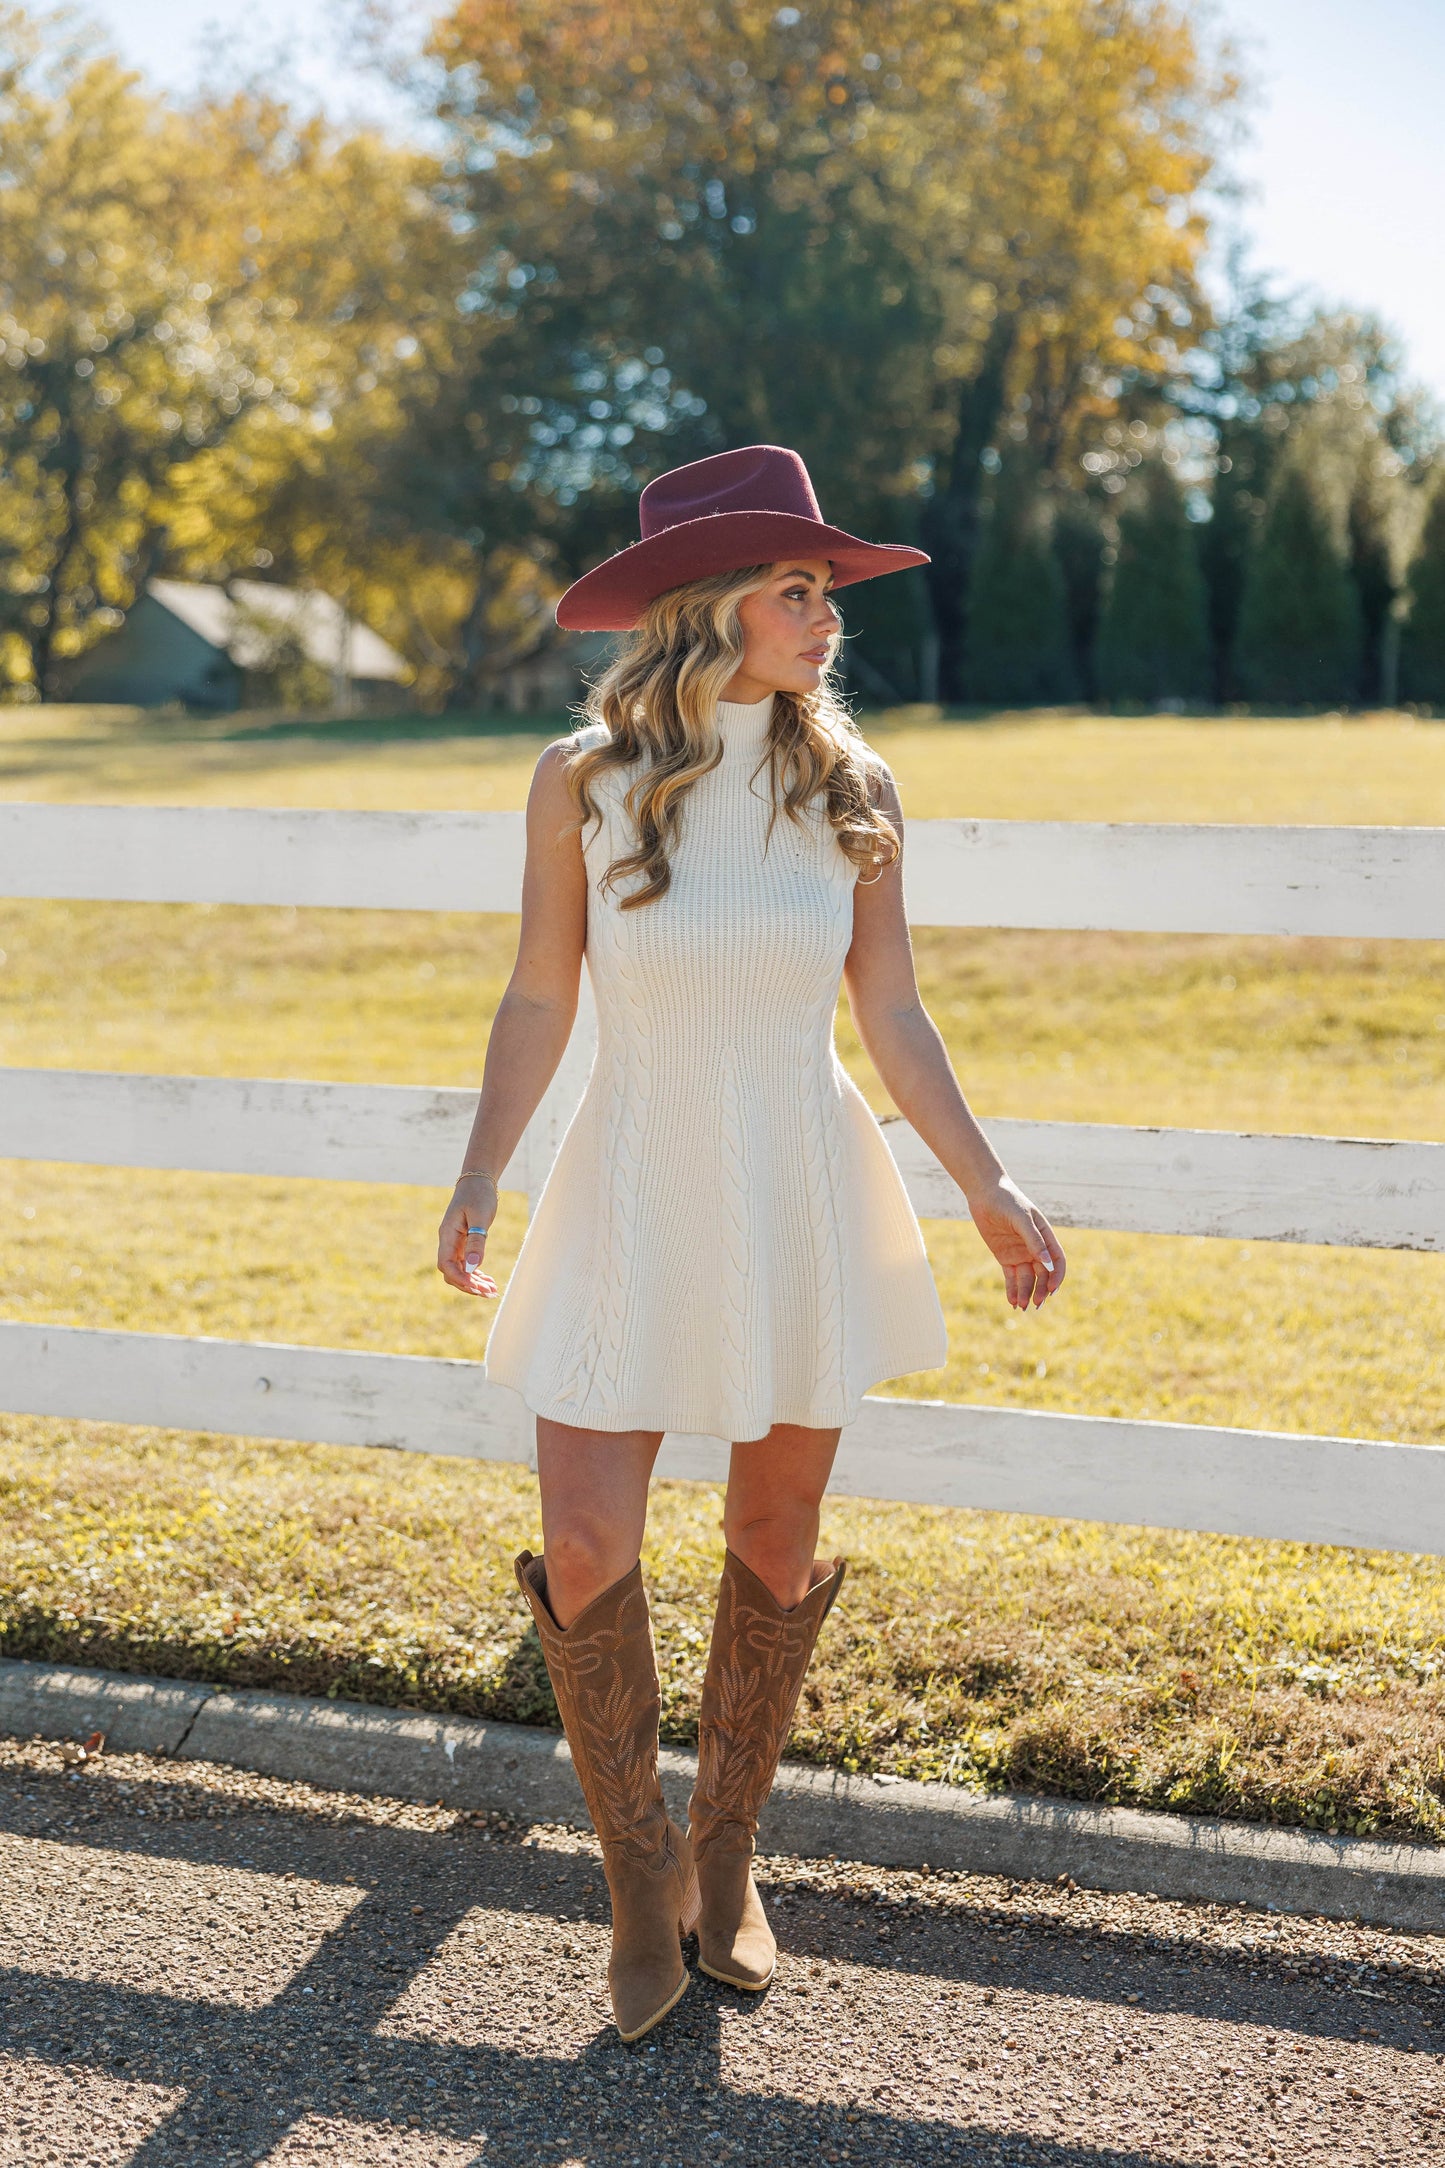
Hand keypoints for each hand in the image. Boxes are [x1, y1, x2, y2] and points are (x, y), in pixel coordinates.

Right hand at [437, 1173, 499, 1297]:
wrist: (477, 1181)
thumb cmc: (478, 1195)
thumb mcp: (480, 1217)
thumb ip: (476, 1241)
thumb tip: (474, 1266)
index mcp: (447, 1235)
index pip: (446, 1264)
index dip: (459, 1278)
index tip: (475, 1287)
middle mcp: (448, 1242)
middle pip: (452, 1272)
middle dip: (469, 1285)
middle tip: (490, 1293)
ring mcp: (455, 1244)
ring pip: (460, 1271)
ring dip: (474, 1282)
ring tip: (492, 1291)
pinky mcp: (464, 1244)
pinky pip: (467, 1264)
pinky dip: (477, 1274)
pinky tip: (489, 1281)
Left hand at [967, 1175, 1065, 1309]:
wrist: (985, 1194)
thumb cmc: (1007, 1201)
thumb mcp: (1022, 1219)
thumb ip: (1034, 1240)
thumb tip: (1047, 1263)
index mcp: (1046, 1237)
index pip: (1057, 1261)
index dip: (1056, 1276)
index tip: (1051, 1289)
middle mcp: (1035, 1248)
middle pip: (1043, 1274)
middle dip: (1041, 1290)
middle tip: (1035, 1304)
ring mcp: (1020, 1254)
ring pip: (1027, 1279)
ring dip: (1026, 1293)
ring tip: (1022, 1307)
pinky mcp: (1005, 1257)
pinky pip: (1012, 1277)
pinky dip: (1013, 1290)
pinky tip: (1013, 1302)